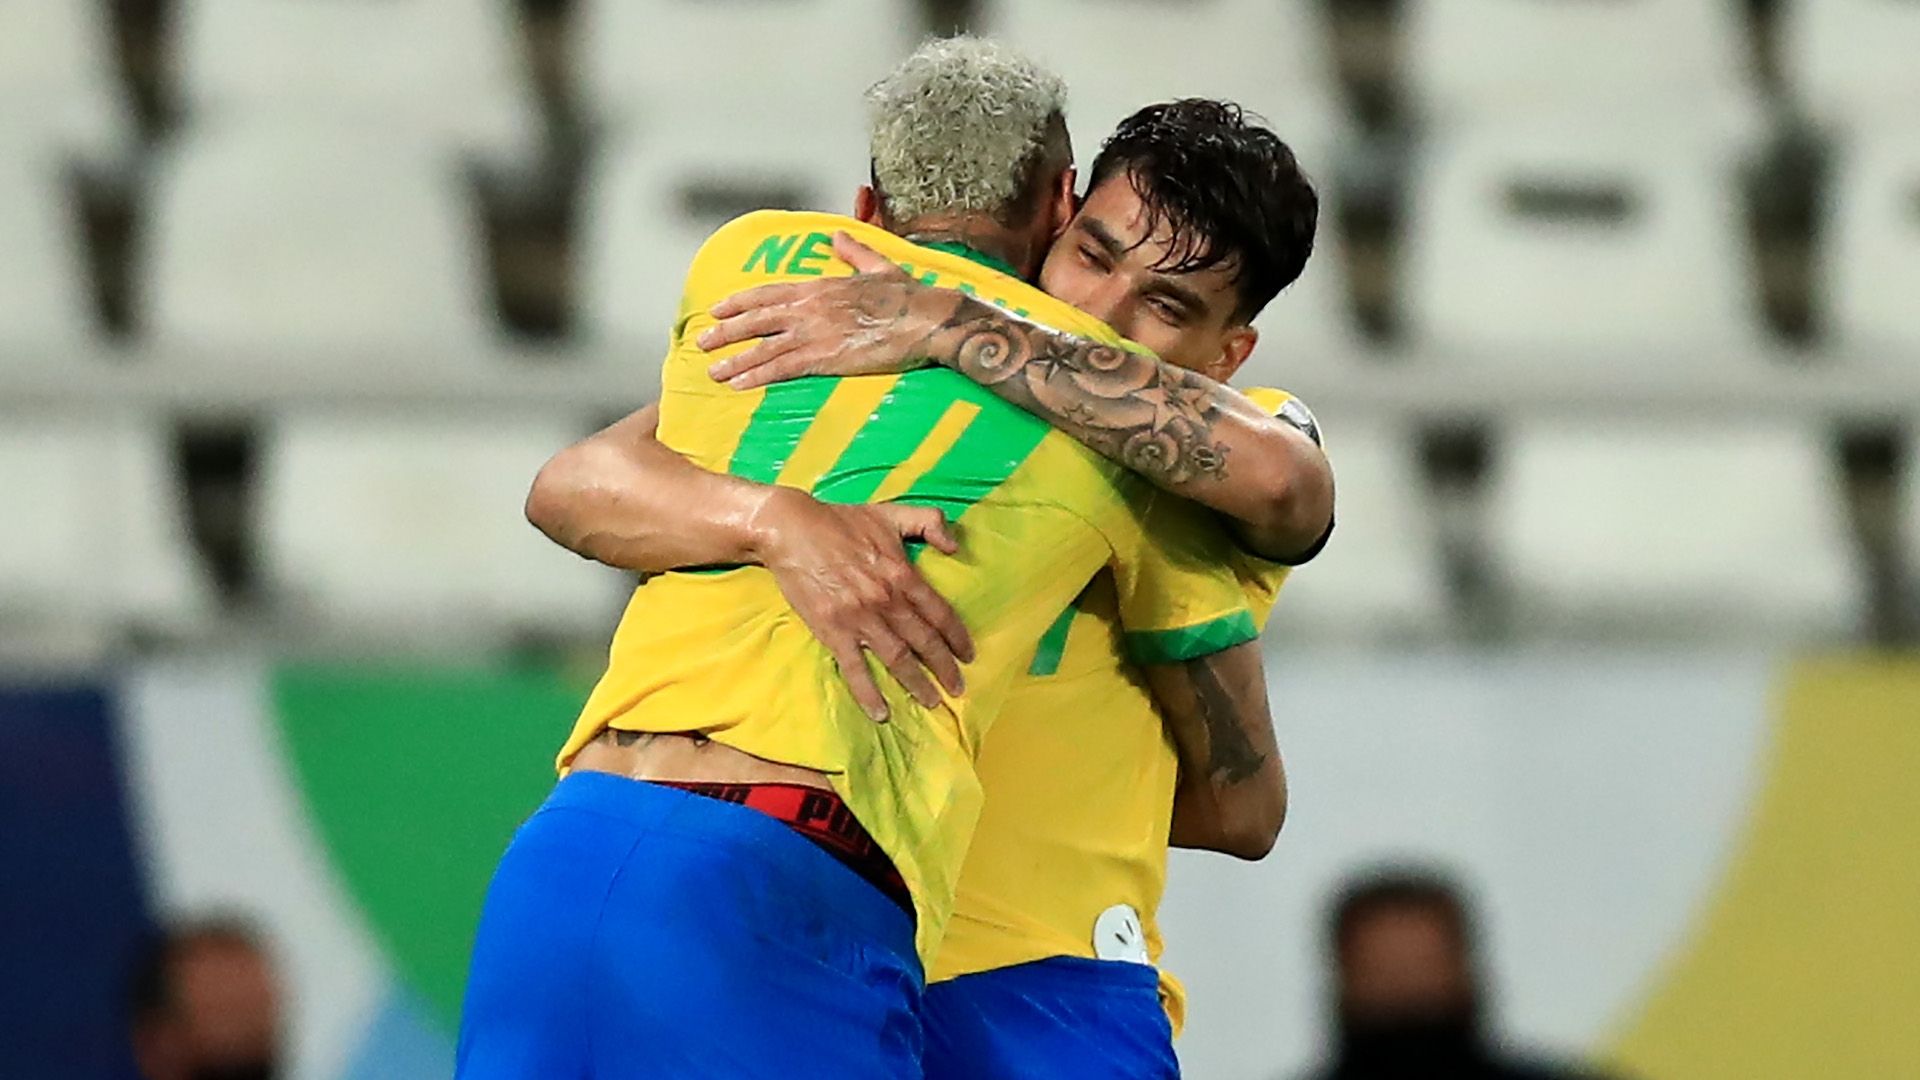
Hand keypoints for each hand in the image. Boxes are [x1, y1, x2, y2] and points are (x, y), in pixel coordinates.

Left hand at [699, 232, 940, 390]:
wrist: (928, 319)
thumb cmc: (910, 297)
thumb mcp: (879, 267)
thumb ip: (854, 252)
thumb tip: (837, 236)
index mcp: (821, 286)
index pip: (769, 293)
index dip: (740, 302)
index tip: (719, 310)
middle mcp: (810, 307)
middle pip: (756, 318)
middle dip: (726, 331)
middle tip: (702, 342)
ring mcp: (815, 332)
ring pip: (763, 346)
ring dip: (735, 359)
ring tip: (713, 370)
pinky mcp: (825, 356)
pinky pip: (782, 367)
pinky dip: (757, 376)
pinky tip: (739, 385)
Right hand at [748, 486, 974, 721]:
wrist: (790, 530)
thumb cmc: (840, 521)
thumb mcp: (890, 512)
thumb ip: (929, 522)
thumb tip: (955, 546)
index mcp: (902, 574)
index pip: (940, 613)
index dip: (958, 637)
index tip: (968, 656)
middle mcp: (886, 601)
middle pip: (924, 641)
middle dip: (945, 668)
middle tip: (958, 689)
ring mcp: (860, 619)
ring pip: (897, 659)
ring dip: (917, 684)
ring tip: (932, 702)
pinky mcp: (833, 630)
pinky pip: (855, 668)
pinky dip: (869, 693)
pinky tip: (881, 713)